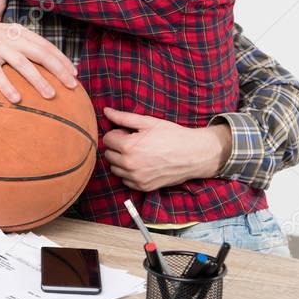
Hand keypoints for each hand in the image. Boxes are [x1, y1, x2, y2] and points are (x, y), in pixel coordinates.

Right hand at [0, 22, 78, 102]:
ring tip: (51, 95)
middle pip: (39, 52)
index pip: (44, 45)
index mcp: (15, 32)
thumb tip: (36, 65)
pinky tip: (17, 99)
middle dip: (59, 69)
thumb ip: (15, 47)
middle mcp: (8, 36)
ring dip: (38, 79)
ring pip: (22, 62)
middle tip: (73, 85)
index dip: (61, 59)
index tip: (75, 74)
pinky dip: (7, 85)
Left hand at [101, 107, 231, 191]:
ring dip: (121, 161)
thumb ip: (123, 118)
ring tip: (138, 153)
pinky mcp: (143, 187)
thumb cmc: (171, 135)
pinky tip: (142, 164)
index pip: (107, 139)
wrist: (193, 154)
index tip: (129, 133)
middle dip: (117, 147)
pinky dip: (129, 173)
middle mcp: (129, 164)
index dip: (117, 134)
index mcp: (128, 146)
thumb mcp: (148, 122)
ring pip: (115, 168)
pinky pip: (125, 180)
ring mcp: (136, 178)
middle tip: (134, 142)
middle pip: (108, 154)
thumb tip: (106, 111)